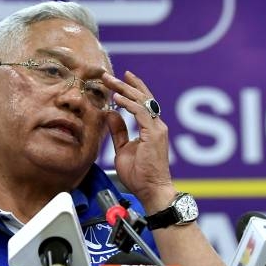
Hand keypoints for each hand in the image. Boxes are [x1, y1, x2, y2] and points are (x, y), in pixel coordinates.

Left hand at [102, 70, 174, 207]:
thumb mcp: (123, 149)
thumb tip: (111, 114)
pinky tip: (116, 98)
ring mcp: (157, 128)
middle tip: (108, 75)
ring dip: (125, 89)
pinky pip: (141, 113)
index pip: (141, 103)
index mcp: (151, 128)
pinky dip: (128, 104)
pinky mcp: (154, 134)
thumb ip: (119, 131)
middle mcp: (157, 125)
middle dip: (125, 84)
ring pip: (142, 101)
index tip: (117, 80)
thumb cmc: (140, 175)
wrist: (151, 190)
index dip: (130, 90)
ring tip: (110, 81)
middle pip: (142, 97)